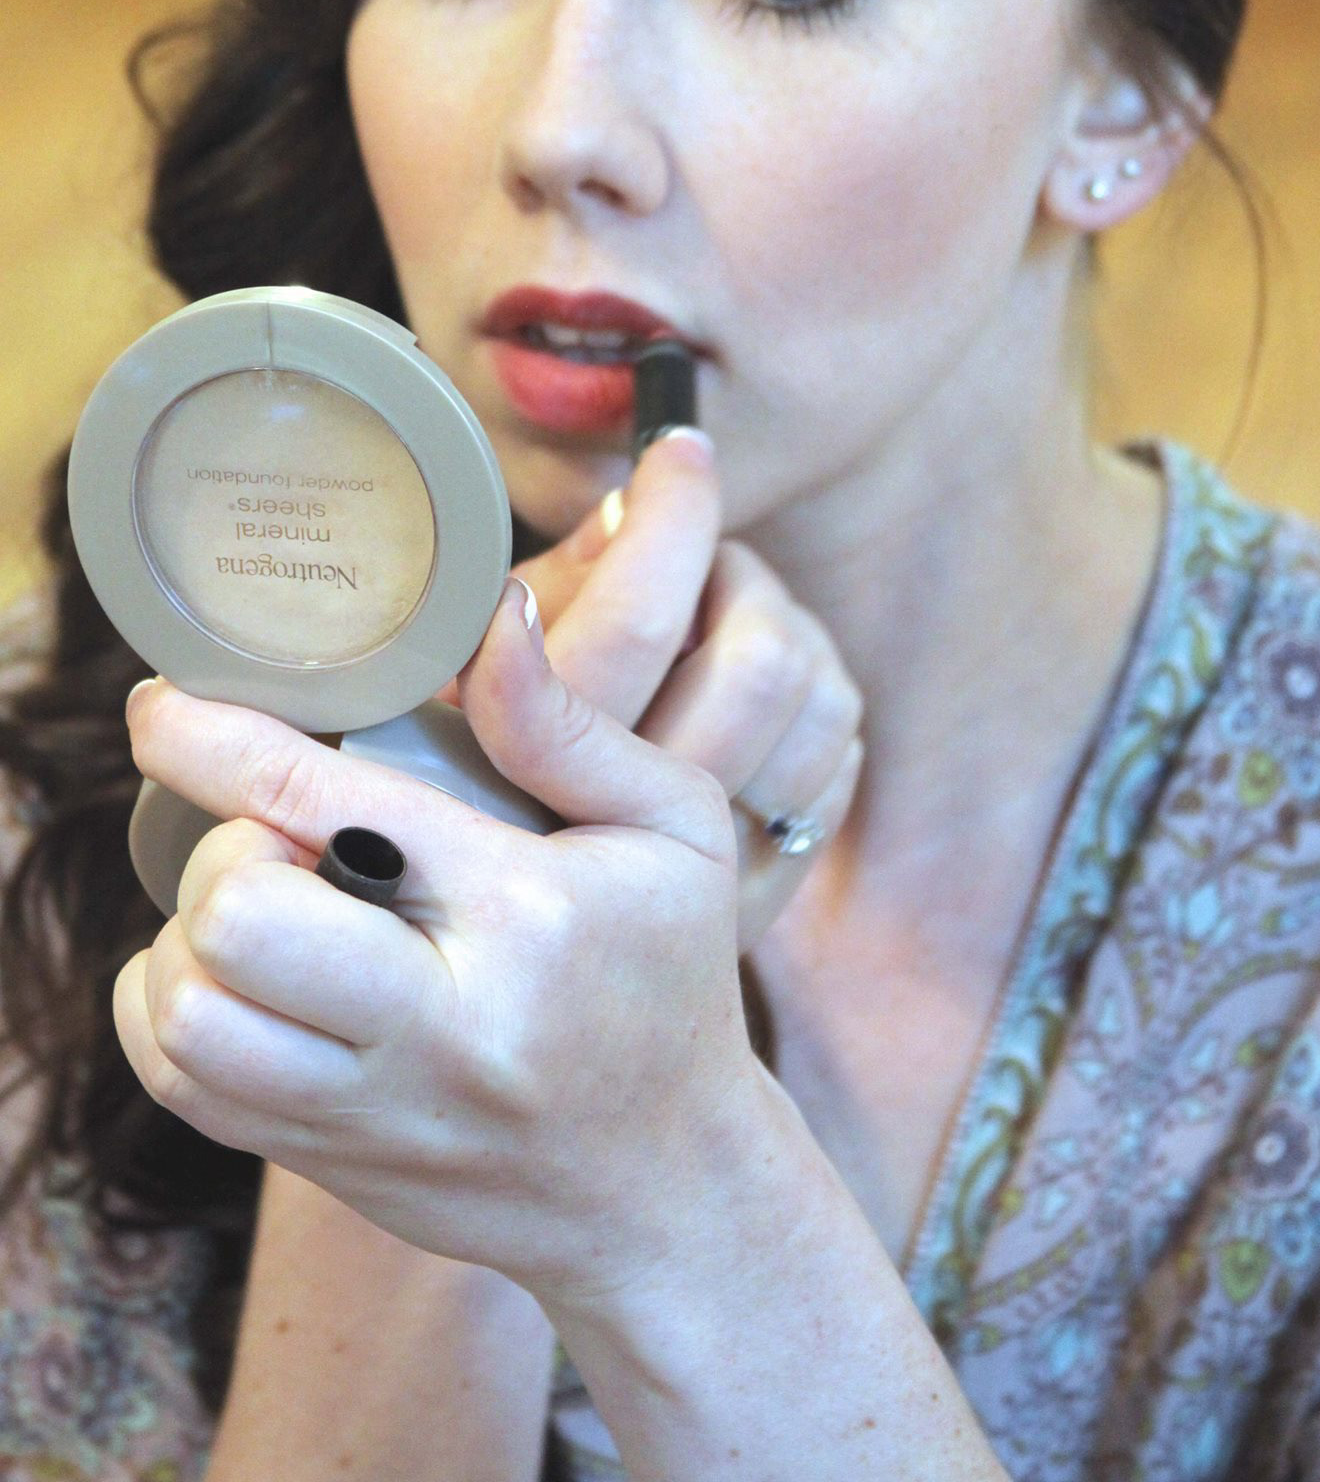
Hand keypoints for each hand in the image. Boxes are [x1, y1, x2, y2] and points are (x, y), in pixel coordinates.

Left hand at [115, 592, 754, 1306]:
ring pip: (190, 1019)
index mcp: (525, 916)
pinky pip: (185, 1091)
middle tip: (272, 834)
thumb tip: (491, 609)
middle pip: (235, 919)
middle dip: (221, 850)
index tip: (166, 706)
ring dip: (187, 939)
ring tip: (256, 905)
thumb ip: (567, 722)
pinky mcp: (330, 1166)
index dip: (212, 738)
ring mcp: (376, 1112)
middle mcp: (441, 1027)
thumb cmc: (670, 979)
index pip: (322, 806)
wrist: (668, 1188)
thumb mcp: (674, 828)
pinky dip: (171, 1016)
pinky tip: (232, 976)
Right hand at [487, 432, 864, 948]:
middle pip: (760, 662)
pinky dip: (811, 710)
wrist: (504, 945)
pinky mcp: (763, 893)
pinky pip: (836, 768)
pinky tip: (755, 698)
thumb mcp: (468, 667)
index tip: (681, 449)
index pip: (639, 618)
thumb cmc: (463, 768)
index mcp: (530, 761)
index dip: (674, 511)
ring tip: (721, 623)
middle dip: (740, 577)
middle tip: (701, 556)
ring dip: (781, 633)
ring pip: (816, 703)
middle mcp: (627, 831)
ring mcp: (709, 873)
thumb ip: (552, 591)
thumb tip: (630, 508)